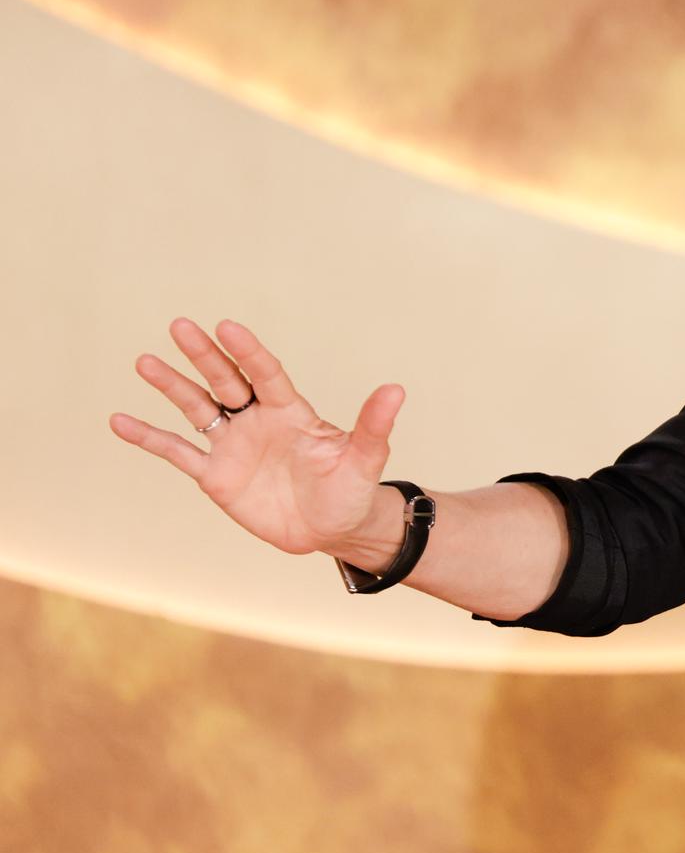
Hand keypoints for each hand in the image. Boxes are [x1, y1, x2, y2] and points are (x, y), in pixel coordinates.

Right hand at [107, 318, 405, 555]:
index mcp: (291, 411)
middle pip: (225, 380)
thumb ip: (374, 425)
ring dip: (171, 386)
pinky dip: (148, 437)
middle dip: (203, 355)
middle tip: (180, 325)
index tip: (227, 327)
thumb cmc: (352, 489)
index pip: (265, 373)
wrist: (332, 528)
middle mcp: (257, 420)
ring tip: (144, 361)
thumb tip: (397, 388)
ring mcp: (233, 446)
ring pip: (197, 408)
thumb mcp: (365, 458)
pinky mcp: (215, 476)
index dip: (247, 352)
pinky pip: (176, 452)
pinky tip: (119, 420)